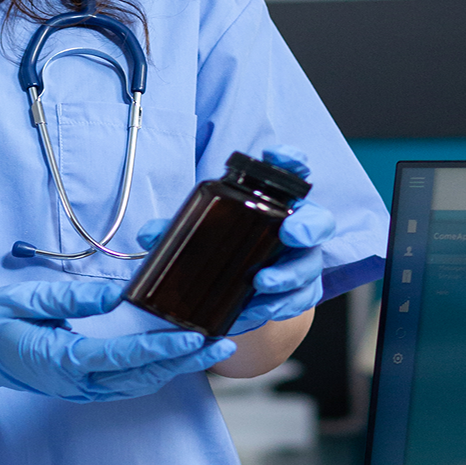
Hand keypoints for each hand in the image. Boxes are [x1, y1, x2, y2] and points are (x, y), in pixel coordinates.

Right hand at [0, 275, 233, 401]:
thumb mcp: (22, 300)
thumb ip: (69, 299)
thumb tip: (116, 294)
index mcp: (60, 360)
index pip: (122, 356)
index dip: (161, 347)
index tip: (194, 336)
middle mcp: (74, 382)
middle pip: (141, 376)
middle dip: (184, 361)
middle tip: (222, 341)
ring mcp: (78, 390)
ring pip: (138, 384)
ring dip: (175, 368)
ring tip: (210, 347)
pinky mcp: (81, 386)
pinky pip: (126, 383)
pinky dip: (155, 370)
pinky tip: (176, 356)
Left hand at [138, 148, 335, 338]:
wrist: (238, 290)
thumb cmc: (222, 248)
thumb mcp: (198, 234)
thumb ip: (174, 231)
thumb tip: (148, 235)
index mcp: (273, 202)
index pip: (290, 173)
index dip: (289, 161)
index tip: (277, 155)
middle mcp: (295, 229)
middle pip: (316, 221)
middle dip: (308, 225)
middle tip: (292, 233)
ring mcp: (301, 262)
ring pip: (308, 266)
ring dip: (288, 274)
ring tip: (262, 282)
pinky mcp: (299, 294)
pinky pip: (298, 301)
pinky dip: (278, 306)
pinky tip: (256, 309)